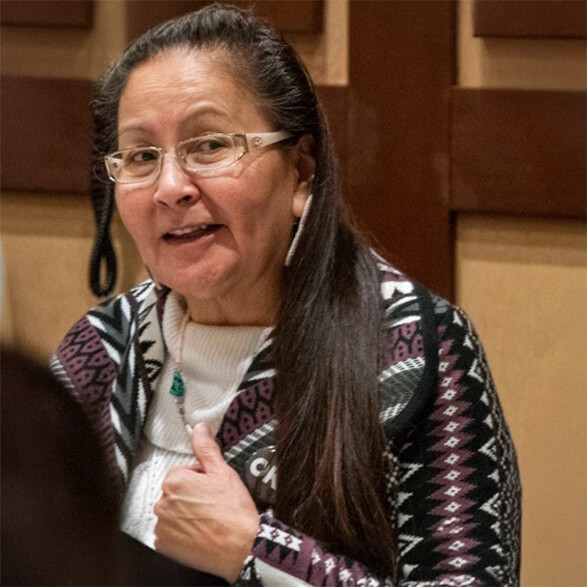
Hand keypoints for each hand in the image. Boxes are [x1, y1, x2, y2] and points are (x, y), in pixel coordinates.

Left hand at [154, 423, 259, 582]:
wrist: (241, 548)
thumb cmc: (234, 512)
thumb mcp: (223, 473)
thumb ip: (206, 448)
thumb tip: (199, 429)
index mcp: (175, 480)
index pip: (185, 471)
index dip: (202, 479)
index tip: (214, 489)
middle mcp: (163, 502)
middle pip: (177, 491)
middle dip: (193, 495)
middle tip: (213, 504)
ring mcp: (163, 525)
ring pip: (174, 511)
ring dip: (187, 513)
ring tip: (209, 519)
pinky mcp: (164, 545)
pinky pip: (171, 532)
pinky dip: (183, 532)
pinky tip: (201, 532)